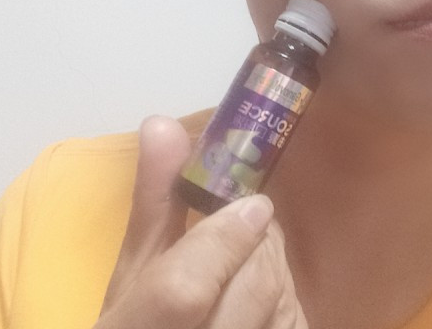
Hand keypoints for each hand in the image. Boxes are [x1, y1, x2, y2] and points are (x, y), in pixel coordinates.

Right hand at [95, 116, 307, 328]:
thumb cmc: (142, 320)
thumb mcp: (137, 268)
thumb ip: (156, 198)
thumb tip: (162, 123)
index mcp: (135, 327)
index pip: (184, 289)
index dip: (223, 241)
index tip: (250, 205)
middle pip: (252, 289)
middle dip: (256, 247)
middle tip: (244, 233)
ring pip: (282, 305)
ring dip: (274, 273)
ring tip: (243, 273)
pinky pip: (296, 322)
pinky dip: (286, 303)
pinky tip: (261, 306)